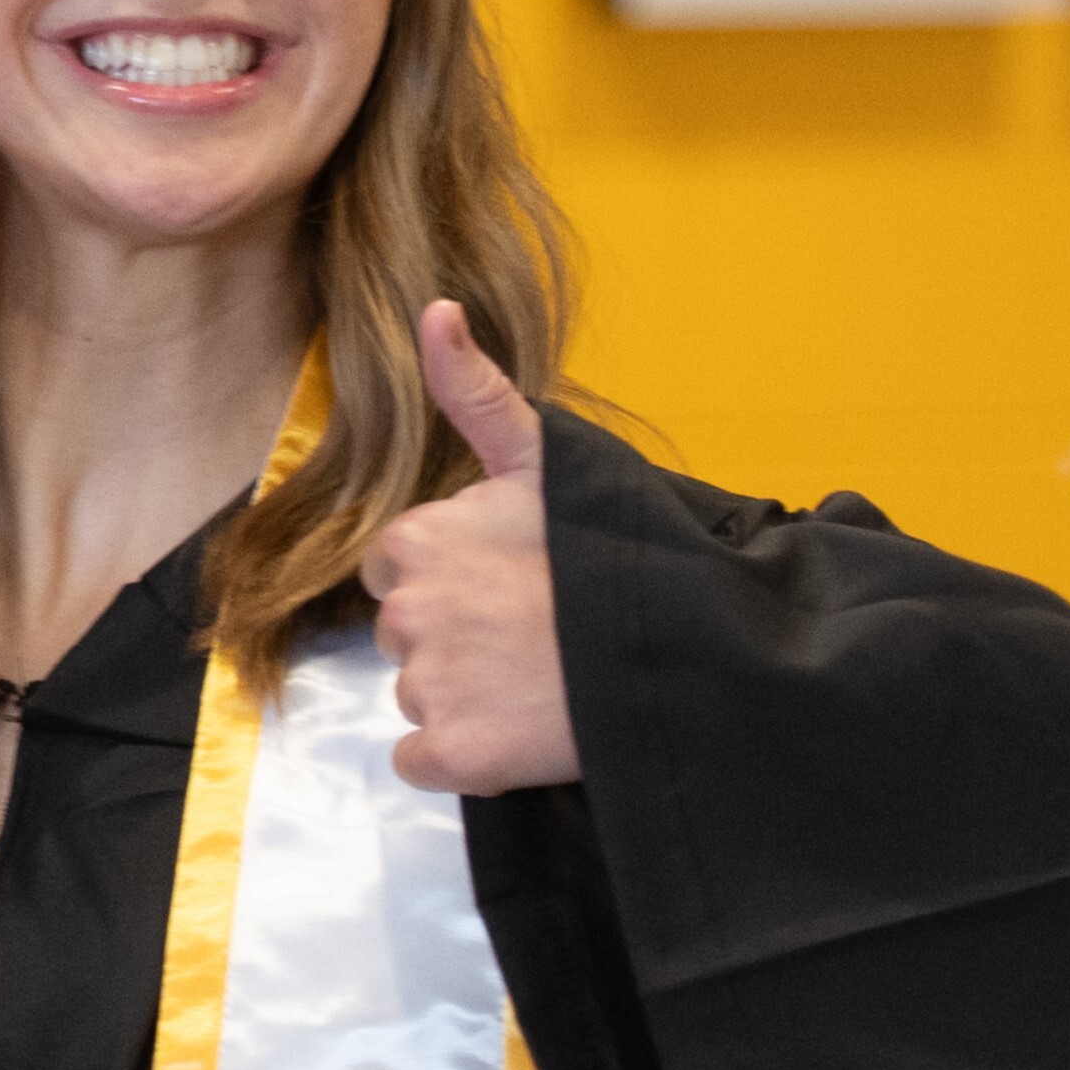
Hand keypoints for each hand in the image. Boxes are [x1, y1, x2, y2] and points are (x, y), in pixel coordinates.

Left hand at [360, 301, 579, 796]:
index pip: (397, 568)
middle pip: (403, 635)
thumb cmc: (610, 555)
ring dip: (463, 695)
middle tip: (528, 632)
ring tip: (535, 678)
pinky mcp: (452, 755)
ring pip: (416, 696)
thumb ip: (473, 390)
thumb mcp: (543, 460)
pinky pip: (421, 760)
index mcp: (420, 540)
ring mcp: (430, 687)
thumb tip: (433, 308)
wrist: (673, 653)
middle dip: (452, 636)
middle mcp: (410, 614)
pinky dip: (460, 755)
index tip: (505, 582)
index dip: (448, 578)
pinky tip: (515, 729)